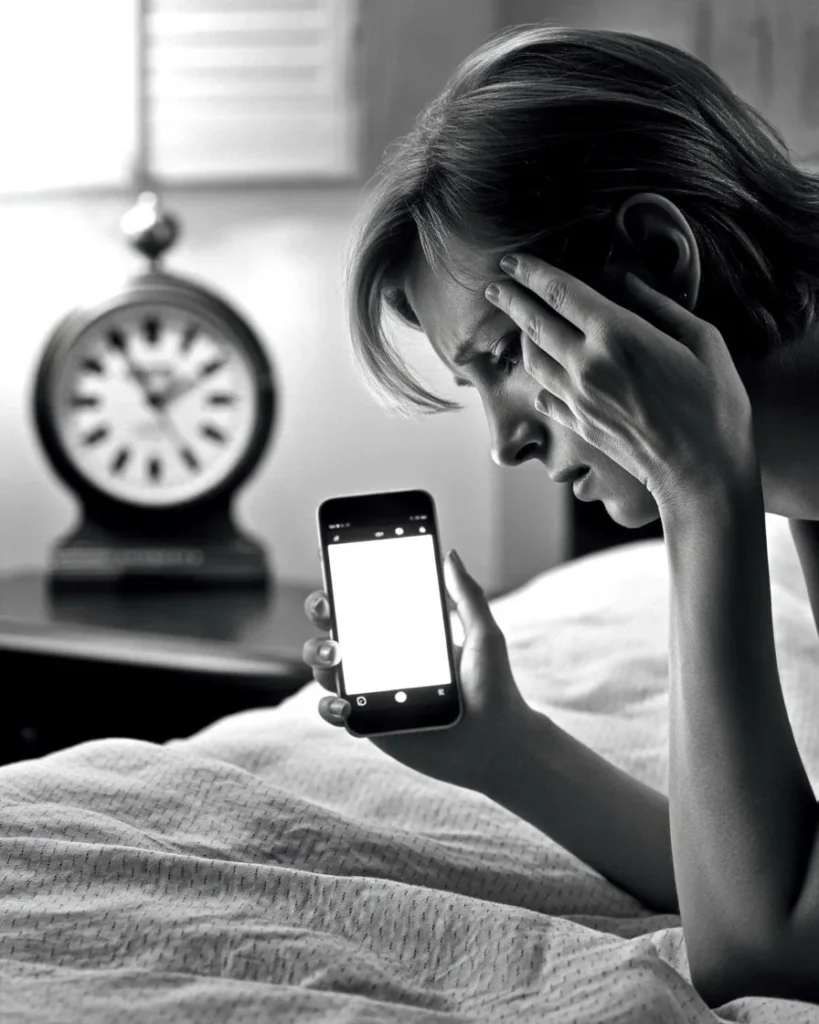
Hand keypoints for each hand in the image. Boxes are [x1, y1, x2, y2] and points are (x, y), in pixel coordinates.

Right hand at [301, 549, 532, 793]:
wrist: (496, 744)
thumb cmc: (495, 689)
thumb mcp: (483, 635)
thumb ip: (467, 596)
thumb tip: (449, 554)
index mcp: (404, 632)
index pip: (364, 601)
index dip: (343, 584)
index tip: (332, 566)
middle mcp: (381, 658)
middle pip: (334, 627)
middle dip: (320, 612)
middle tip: (327, 610)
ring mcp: (371, 690)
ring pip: (325, 667)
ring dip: (318, 655)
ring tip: (336, 656)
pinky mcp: (368, 722)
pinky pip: (333, 712)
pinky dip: (328, 706)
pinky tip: (344, 703)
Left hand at [485, 254, 756, 508]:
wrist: (701, 470)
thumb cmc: (713, 403)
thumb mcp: (701, 339)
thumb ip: (657, 305)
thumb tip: (623, 279)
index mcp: (618, 335)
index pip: (559, 292)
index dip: (531, 272)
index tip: (512, 259)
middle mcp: (587, 365)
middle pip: (533, 323)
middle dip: (510, 299)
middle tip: (495, 286)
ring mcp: (577, 398)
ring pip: (532, 359)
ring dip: (521, 336)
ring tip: (519, 323)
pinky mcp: (577, 424)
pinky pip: (544, 393)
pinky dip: (539, 376)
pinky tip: (542, 369)